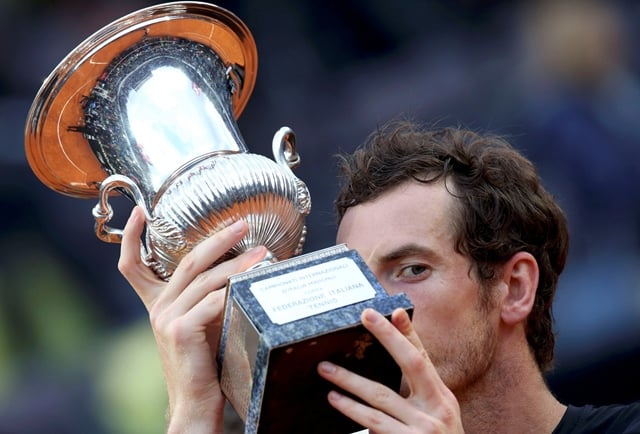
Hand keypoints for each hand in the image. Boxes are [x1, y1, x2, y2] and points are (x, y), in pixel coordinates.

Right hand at [118, 207, 267, 433]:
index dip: (133, 237)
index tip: (140, 211)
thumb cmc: (204, 361)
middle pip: (187, 261)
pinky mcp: (180, 330)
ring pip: (206, 278)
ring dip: (237, 263)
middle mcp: (158, 307)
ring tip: (260, 253)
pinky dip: (233, 289)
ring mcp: (167, 318)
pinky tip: (251, 283)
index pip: (132, 265)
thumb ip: (207, 297)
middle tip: (242, 224)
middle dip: (217, 238)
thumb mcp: (200, 323)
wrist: (194, 400)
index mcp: (158, 303)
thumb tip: (240, 268)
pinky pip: (212, 301)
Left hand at [317, 308, 463, 432]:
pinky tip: (338, 403)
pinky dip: (355, 415)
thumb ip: (418, 385)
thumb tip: (399, 344)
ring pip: (380, 402)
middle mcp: (437, 411)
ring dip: (350, 384)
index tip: (390, 311)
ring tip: (329, 373)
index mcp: (443, 398)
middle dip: (387, 338)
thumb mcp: (436, 412)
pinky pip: (374, 428)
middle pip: (409, 365)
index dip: (407, 333)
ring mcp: (423, 432)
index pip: (423, 358)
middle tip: (363, 318)